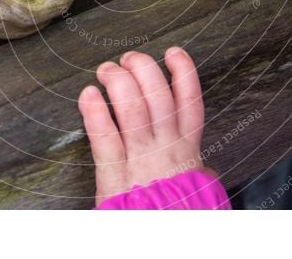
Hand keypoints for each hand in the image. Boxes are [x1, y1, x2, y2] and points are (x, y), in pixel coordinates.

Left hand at [78, 46, 215, 206]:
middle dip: (142, 68)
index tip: (173, 52)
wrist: (162, 243)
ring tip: (106, 70)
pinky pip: (104, 138)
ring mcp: (140, 160)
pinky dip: (94, 113)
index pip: (190, 101)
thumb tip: (204, 161)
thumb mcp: (198, 188)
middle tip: (128, 59)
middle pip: (157, 95)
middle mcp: (165, 148)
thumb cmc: (177, 214)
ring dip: (117, 82)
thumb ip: (197, 168)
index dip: (183, 71)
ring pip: (132, 108)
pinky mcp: (113, 176)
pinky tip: (88, 95)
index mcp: (187, 149)